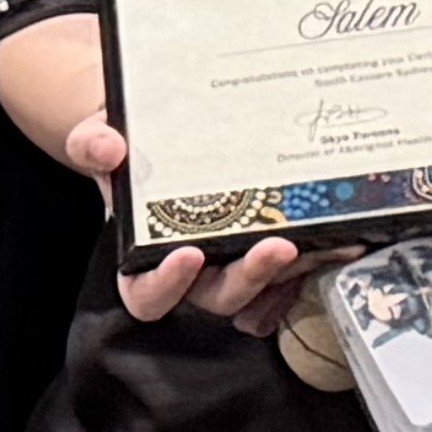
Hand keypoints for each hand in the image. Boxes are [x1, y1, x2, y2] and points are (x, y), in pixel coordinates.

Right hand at [59, 112, 307, 330]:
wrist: (158, 135)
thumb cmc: (125, 148)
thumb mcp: (98, 138)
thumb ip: (93, 144)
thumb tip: (108, 147)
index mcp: (142, 258)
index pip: (146, 294)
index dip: (166, 285)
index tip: (188, 254)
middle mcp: (193, 272)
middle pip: (219, 296)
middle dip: (250, 277)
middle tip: (277, 246)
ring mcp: (232, 263)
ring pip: (264, 288)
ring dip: (292, 271)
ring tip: (322, 240)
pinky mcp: (266, 251)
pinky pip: (294, 273)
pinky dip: (316, 261)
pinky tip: (338, 242)